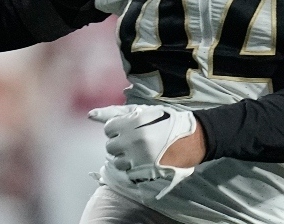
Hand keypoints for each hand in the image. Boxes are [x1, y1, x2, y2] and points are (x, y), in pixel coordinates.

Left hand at [88, 104, 203, 198]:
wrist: (193, 138)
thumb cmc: (166, 121)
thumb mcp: (143, 112)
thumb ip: (115, 112)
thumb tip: (90, 115)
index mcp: (133, 123)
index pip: (108, 128)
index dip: (117, 129)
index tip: (129, 129)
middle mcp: (134, 140)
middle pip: (110, 147)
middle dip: (119, 143)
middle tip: (134, 140)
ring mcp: (139, 157)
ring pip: (117, 162)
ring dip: (124, 157)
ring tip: (138, 152)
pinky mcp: (146, 171)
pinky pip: (128, 172)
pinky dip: (133, 167)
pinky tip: (144, 160)